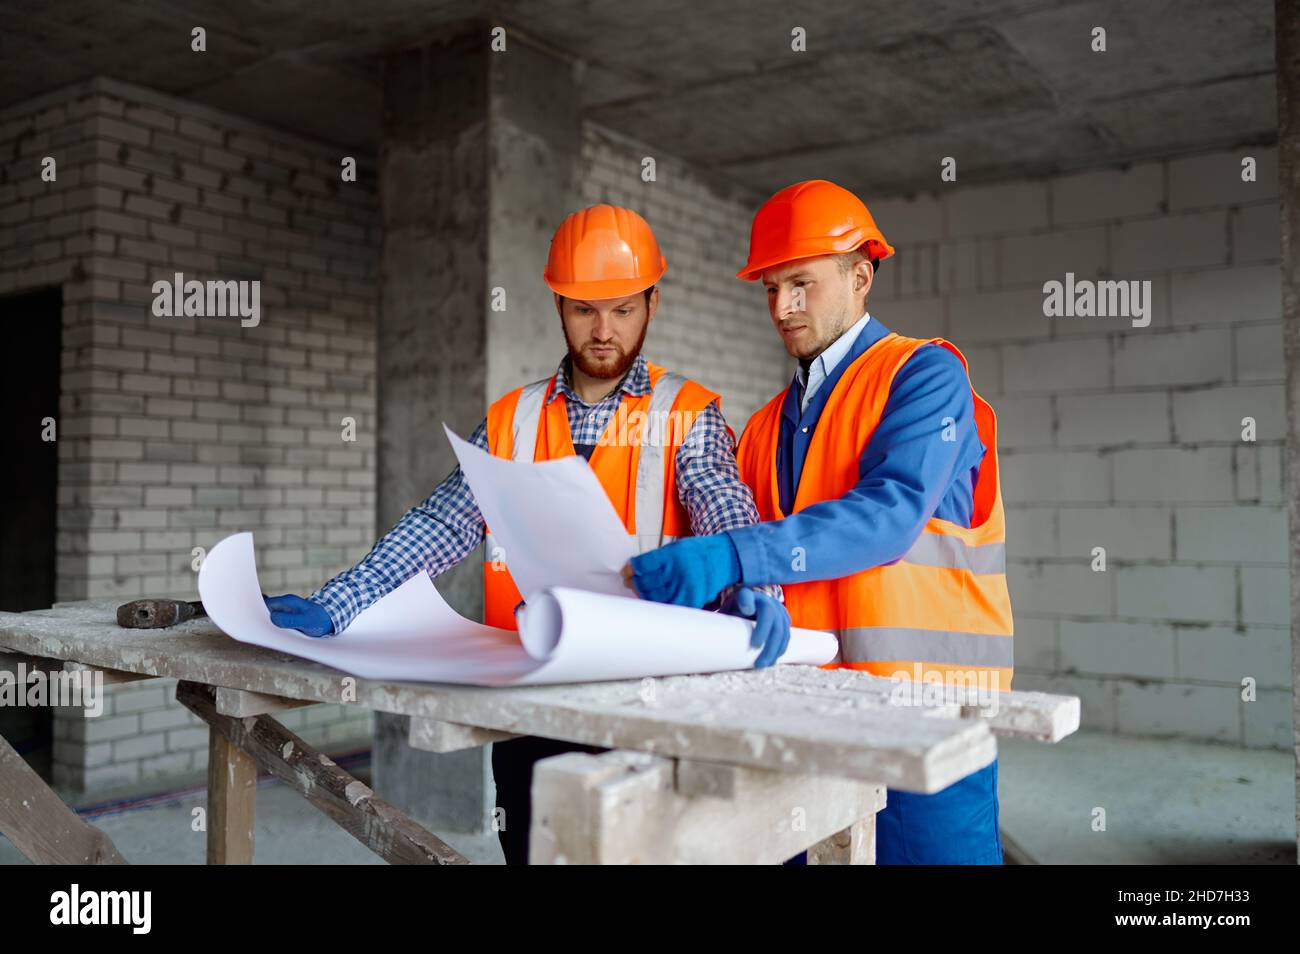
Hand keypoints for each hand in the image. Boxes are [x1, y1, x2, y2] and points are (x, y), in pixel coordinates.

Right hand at [264, 594, 334, 637]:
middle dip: (261, 621)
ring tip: (265, 637)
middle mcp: (284, 605)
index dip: (257, 613)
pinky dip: (274, 629)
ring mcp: (285, 611)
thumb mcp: (306, 621)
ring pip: (270, 618)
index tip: (254, 624)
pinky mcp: (287, 619)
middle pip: (265, 611)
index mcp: (287, 602)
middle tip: (259, 633)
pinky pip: (277, 623)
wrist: (331, 620)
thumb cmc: (320, 619)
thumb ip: (290, 620)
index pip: (265, 604)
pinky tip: (274, 637)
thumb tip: (273, 618)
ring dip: (268, 627)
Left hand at [624, 534, 741, 607]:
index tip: (626, 572)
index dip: (630, 570)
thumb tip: (635, 570)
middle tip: (630, 582)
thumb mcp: (676, 546)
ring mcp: (684, 588)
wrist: (724, 559)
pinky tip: (656, 598)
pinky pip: (668, 606)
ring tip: (642, 590)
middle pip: (645, 583)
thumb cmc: (698, 552)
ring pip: (654, 598)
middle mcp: (677, 572)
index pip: (642, 566)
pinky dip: (659, 603)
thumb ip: (657, 559)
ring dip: (644, 595)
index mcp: (672, 556)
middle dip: (634, 583)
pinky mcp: (691, 600)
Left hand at [722, 587, 790, 668]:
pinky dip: (780, 648)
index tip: (747, 610)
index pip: (746, 596)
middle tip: (757, 658)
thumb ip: (723, 621)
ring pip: (781, 629)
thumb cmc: (735, 612)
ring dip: (773, 649)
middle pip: (769, 616)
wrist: (750, 605)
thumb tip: (715, 642)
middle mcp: (765, 599)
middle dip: (765, 639)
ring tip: (763, 664)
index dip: (747, 602)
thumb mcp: (728, 611)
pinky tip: (774, 659)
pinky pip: (786, 635)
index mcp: (747, 595)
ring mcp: (778, 609)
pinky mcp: (785, 619)